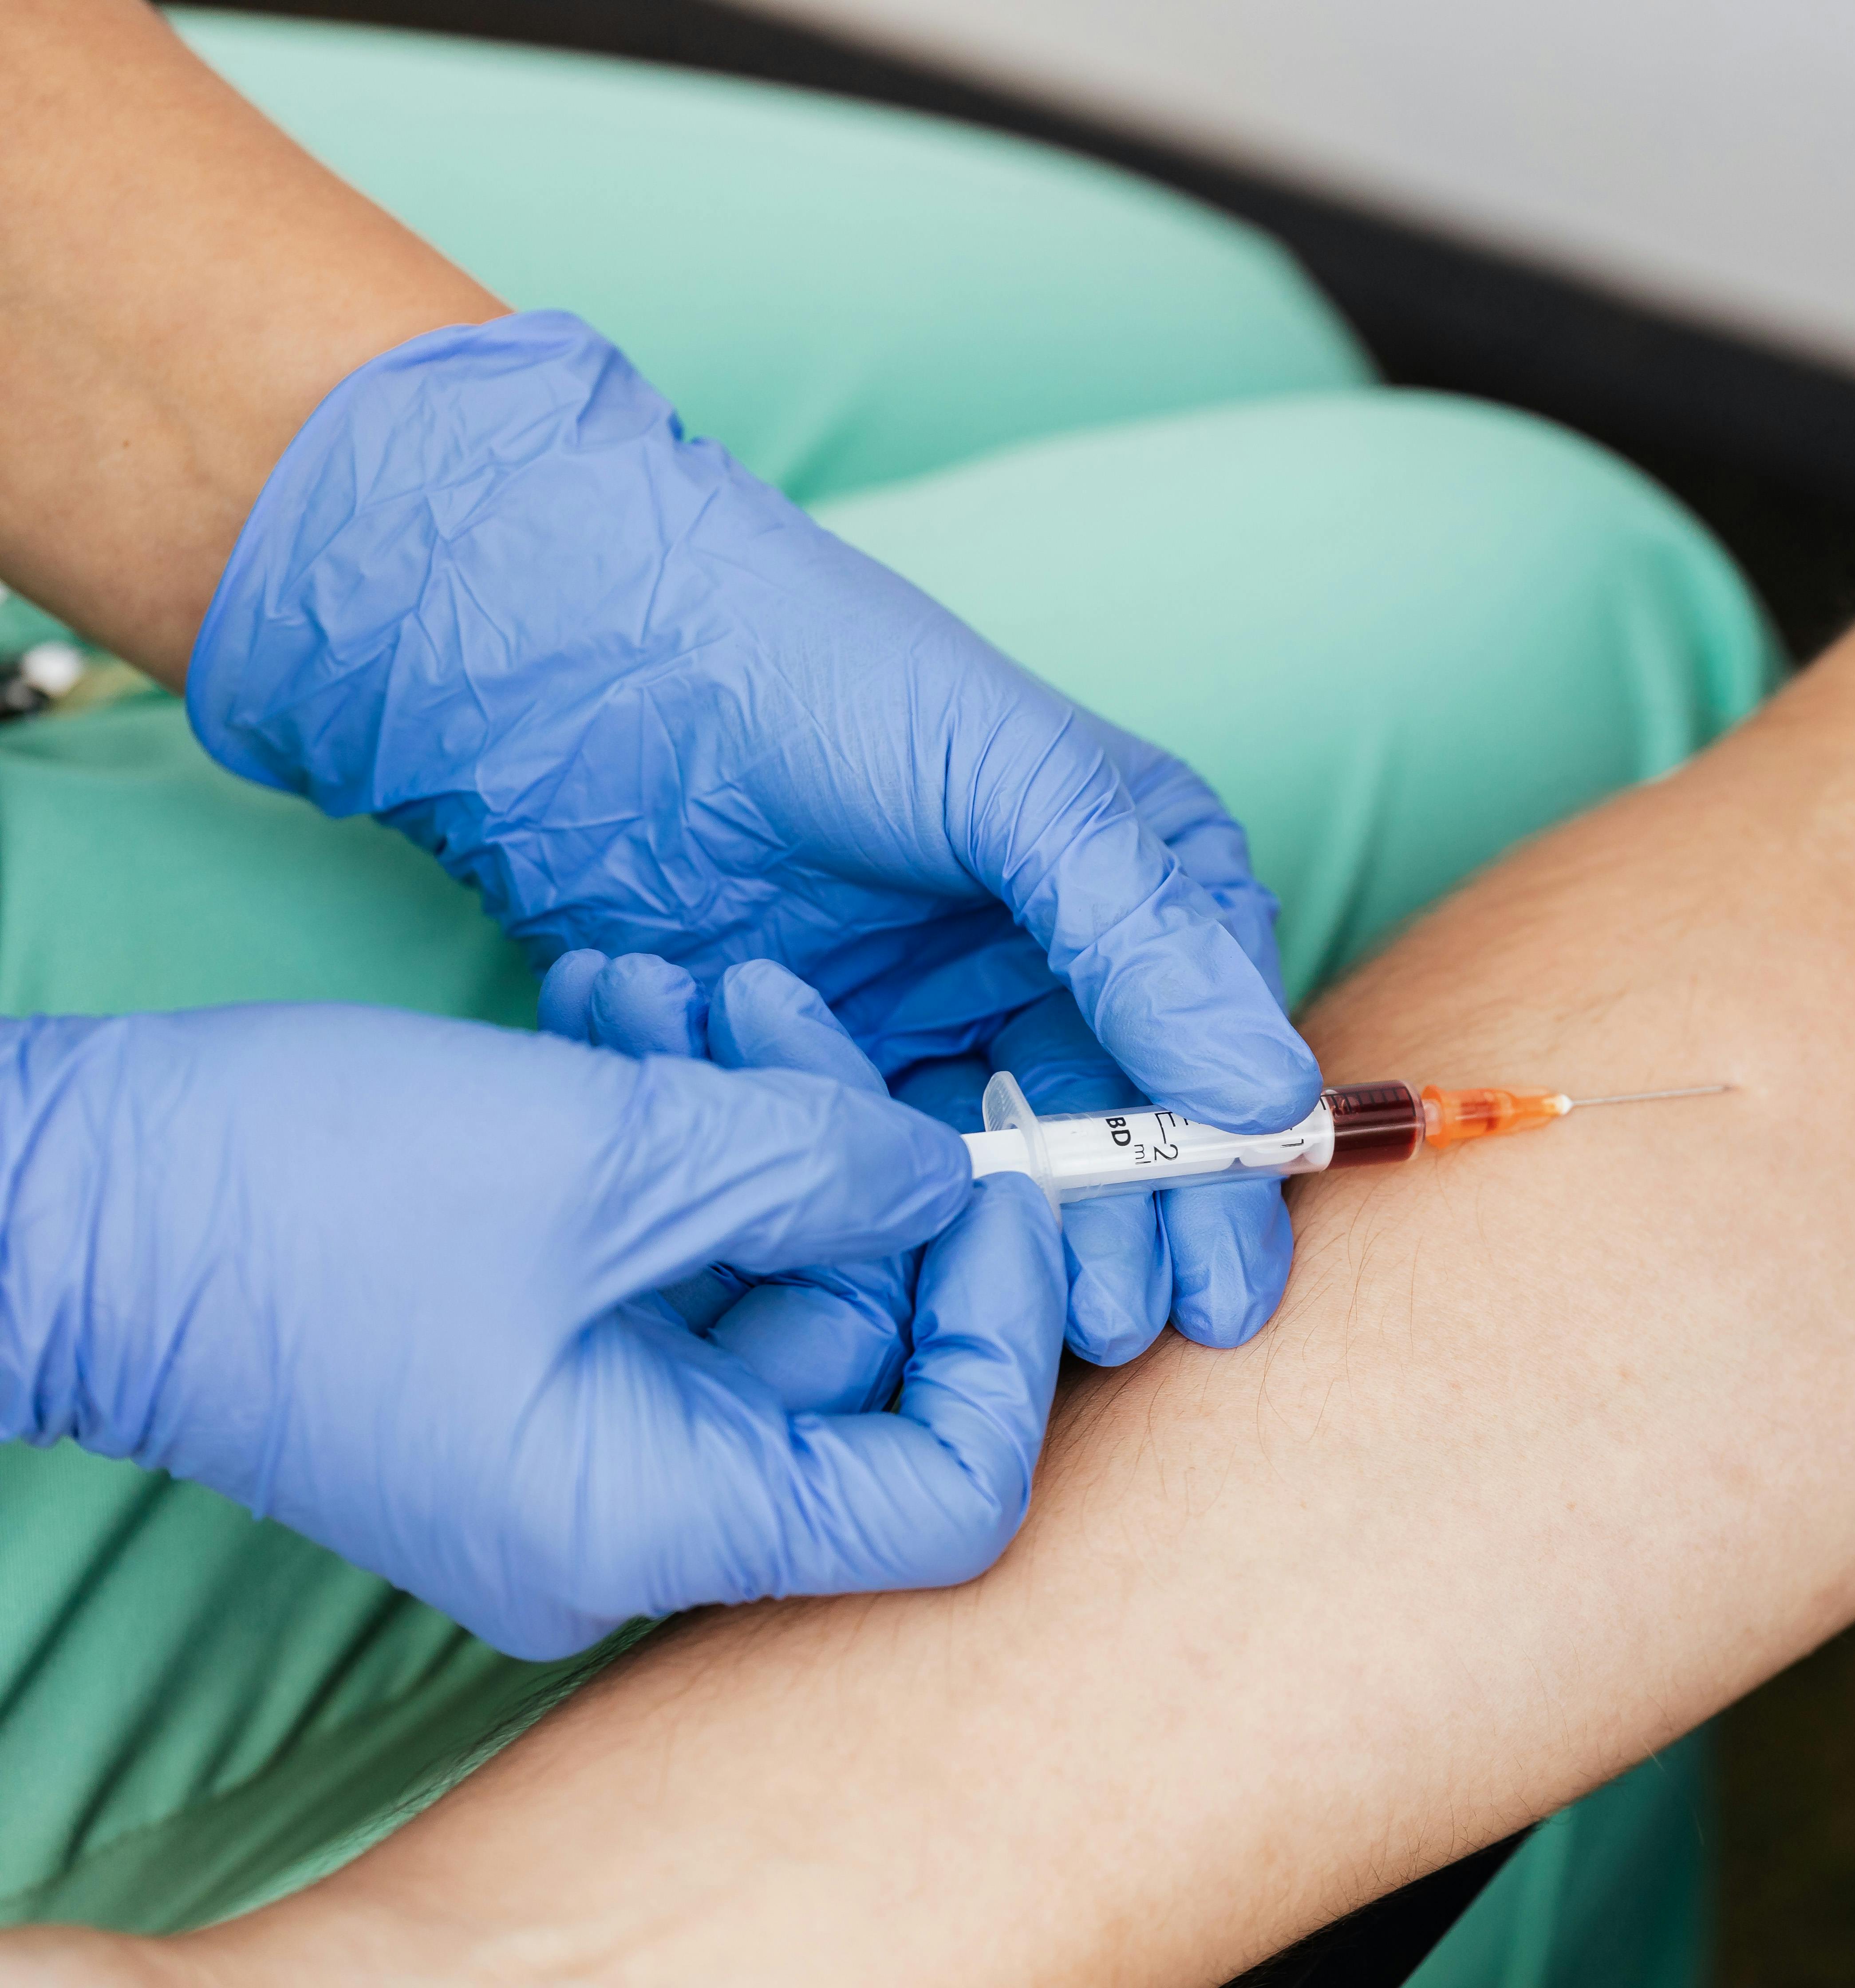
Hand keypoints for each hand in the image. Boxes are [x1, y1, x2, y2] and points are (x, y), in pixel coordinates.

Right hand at [0, 996, 1064, 1660]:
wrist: (64, 1199)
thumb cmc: (300, 1196)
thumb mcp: (604, 1156)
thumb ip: (816, 1167)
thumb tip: (949, 1175)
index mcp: (659, 1516)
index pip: (943, 1494)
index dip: (1003, 1336)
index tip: (1002, 1178)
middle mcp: (633, 1512)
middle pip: (858, 1359)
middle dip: (851, 1165)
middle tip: (785, 1006)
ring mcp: (579, 1440)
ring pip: (759, 1282)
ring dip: (748, 1120)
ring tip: (683, 983)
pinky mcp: (532, 1361)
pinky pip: (664, 1264)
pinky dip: (670, 1143)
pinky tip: (623, 1009)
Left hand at [185, 311, 1313, 1351]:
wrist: (591, 664)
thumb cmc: (821, 675)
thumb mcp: (1016, 785)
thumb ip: (1142, 941)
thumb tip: (1272, 1095)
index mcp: (1140, 877)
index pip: (1216, 1048)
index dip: (1226, 1175)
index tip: (1223, 1283)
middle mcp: (1054, 960)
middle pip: (1121, 1134)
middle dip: (1134, 1237)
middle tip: (1125, 1327)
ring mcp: (934, 1020)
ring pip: (1005, 1175)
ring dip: (1025, 1257)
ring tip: (1039, 1334)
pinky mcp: (822, 1068)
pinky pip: (881, 1171)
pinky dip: (898, 1224)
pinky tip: (910, 1281)